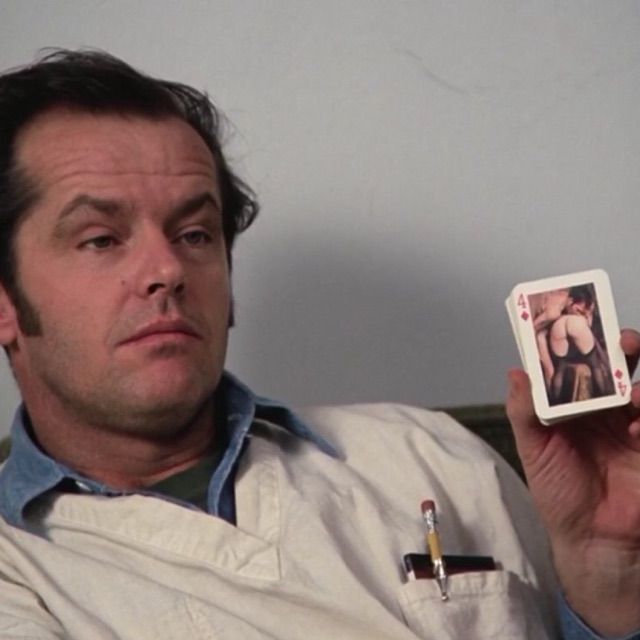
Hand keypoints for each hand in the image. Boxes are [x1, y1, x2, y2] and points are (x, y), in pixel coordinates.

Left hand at [506, 329, 639, 636]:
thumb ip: (524, 410)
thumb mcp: (534, 448)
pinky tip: (638, 425)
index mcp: (575, 404)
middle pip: (622, 367)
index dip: (585, 342)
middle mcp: (606, 409)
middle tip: (624, 341)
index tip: (585, 322)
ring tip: (633, 396)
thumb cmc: (558, 491)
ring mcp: (633, 426)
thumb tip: (515, 371)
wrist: (591, 538)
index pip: (583, 364)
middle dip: (626, 347)